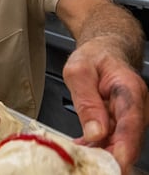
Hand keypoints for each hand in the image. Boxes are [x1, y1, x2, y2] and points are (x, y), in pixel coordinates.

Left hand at [63, 36, 148, 172]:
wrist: (104, 51)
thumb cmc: (94, 57)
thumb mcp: (78, 70)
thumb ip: (86, 100)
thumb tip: (95, 132)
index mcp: (129, 90)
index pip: (130, 124)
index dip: (123, 148)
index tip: (114, 164)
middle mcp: (136, 107)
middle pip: (127, 140)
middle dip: (109, 157)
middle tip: (87, 164)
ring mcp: (130, 117)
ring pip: (119, 144)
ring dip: (100, 153)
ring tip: (79, 156)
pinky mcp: (121, 123)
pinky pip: (111, 140)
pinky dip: (96, 147)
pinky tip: (81, 149)